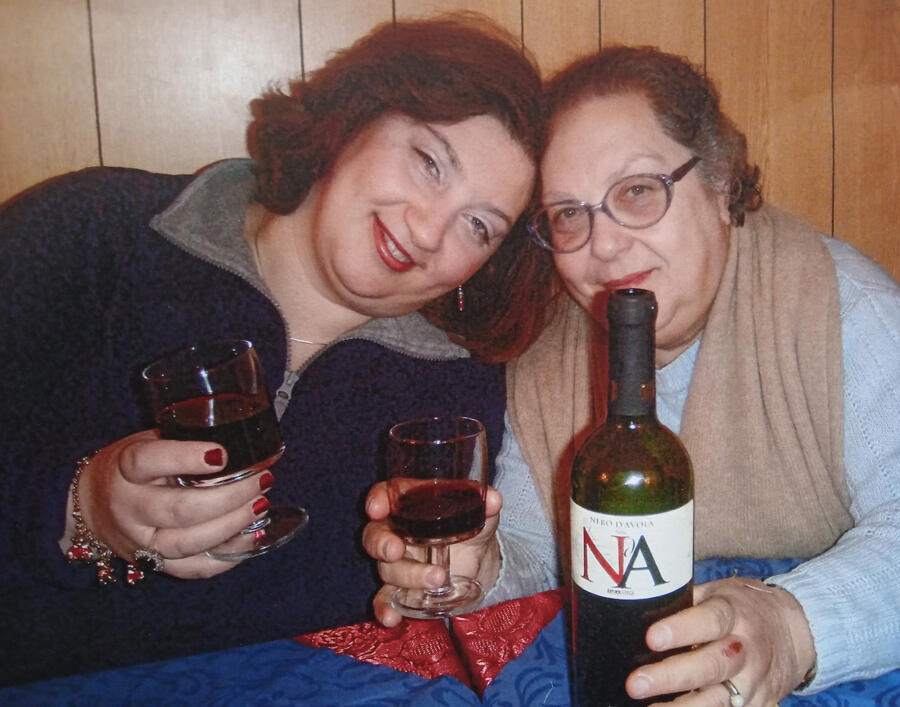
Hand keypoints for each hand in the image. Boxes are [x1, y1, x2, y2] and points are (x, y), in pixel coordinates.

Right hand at [60, 430, 274, 578]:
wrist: (90, 506)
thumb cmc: (129, 467)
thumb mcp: (146, 442)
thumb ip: (182, 440)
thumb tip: (244, 437)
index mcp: (125, 468)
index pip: (148, 461)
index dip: (186, 457)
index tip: (222, 453)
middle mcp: (129, 507)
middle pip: (180, 508)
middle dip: (230, 496)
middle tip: (261, 480)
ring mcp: (140, 541)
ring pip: (188, 542)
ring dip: (232, 526)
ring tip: (260, 506)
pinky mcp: (153, 564)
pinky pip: (192, 569)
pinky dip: (226, 557)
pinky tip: (252, 538)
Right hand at [362, 481, 502, 625]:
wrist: (477, 561)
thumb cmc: (470, 528)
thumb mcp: (480, 516)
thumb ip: (485, 507)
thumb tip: (494, 500)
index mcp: (410, 505)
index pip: (384, 495)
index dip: (376, 500)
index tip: (377, 509)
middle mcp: (396, 532)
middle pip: (375, 534)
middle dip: (381, 543)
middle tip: (396, 550)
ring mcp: (397, 563)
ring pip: (387, 568)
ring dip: (408, 575)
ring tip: (439, 578)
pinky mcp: (401, 589)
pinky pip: (384, 599)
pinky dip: (384, 609)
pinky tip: (391, 618)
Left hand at [624, 577, 816, 705]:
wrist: (795, 630)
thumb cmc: (741, 607)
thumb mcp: (718, 592)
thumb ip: (685, 601)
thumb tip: (639, 607)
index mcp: (734, 614)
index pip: (709, 621)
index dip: (681, 630)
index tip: (651, 638)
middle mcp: (746, 650)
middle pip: (711, 666)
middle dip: (671, 677)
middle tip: (636, 683)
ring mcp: (754, 682)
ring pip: (719, 700)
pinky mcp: (758, 705)